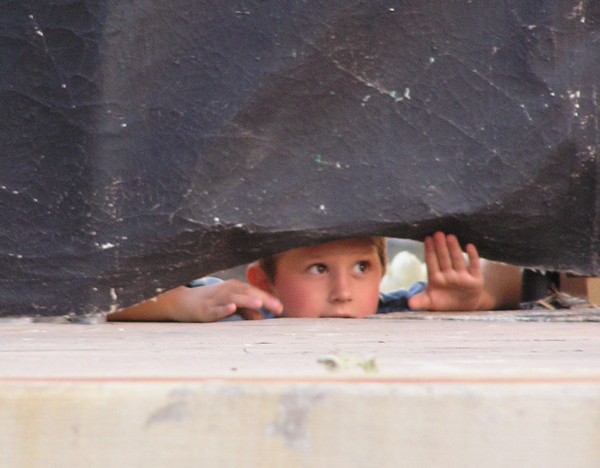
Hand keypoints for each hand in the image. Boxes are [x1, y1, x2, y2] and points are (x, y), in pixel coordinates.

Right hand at [107, 279, 282, 321]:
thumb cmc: (209, 303)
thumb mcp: (230, 305)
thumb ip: (246, 311)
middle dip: (263, 299)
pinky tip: (232, 308)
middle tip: (278, 308)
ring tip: (259, 303)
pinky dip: (224, 308)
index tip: (281, 308)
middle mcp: (226, 291)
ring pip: (233, 298)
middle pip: (247, 292)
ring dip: (246, 300)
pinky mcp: (204, 310)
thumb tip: (262, 318)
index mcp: (234, 288)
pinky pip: (215, 309)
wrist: (181, 302)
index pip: (254, 292)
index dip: (268, 299)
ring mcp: (215, 300)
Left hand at [408, 232, 484, 310]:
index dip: (430, 251)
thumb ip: (420, 302)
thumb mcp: (430, 303)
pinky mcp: (475, 280)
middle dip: (440, 247)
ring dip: (454, 249)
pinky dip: (473, 256)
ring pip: (457, 260)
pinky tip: (469, 245)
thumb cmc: (442, 302)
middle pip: (444, 259)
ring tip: (450, 236)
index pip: (432, 262)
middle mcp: (449, 275)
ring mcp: (462, 277)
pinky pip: (474, 266)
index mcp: (436, 278)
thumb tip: (408, 303)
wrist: (462, 309)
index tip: (427, 238)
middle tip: (437, 233)